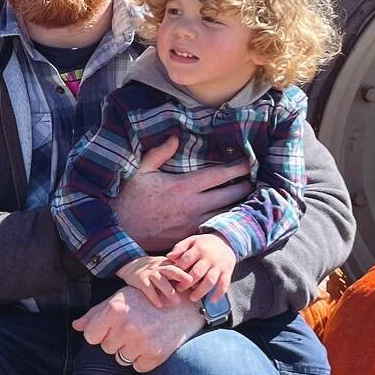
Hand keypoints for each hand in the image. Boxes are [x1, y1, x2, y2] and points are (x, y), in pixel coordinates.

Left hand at [72, 284, 202, 371]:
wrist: (184, 304)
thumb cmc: (147, 300)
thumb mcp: (120, 299)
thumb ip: (96, 313)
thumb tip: (77, 326)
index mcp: (115, 309)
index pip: (91, 336)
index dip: (100, 332)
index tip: (111, 327)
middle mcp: (127, 327)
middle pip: (106, 348)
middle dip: (116, 340)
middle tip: (133, 327)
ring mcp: (141, 342)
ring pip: (121, 359)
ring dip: (129, 350)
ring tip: (143, 334)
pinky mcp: (155, 355)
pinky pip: (138, 367)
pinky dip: (143, 359)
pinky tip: (152, 343)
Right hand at [114, 134, 251, 251]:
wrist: (120, 229)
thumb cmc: (130, 198)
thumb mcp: (141, 171)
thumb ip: (159, 153)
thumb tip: (175, 137)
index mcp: (183, 186)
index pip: (219, 175)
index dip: (237, 168)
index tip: (248, 162)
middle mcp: (192, 206)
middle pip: (230, 195)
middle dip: (245, 186)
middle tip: (253, 180)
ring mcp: (192, 224)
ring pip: (226, 214)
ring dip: (238, 206)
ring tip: (248, 198)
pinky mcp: (189, 237)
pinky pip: (214, 229)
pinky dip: (225, 222)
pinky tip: (231, 216)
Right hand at [117, 254, 195, 308]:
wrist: (130, 265)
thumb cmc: (153, 269)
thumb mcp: (164, 266)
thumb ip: (177, 273)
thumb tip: (196, 285)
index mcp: (167, 263)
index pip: (180, 266)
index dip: (188, 272)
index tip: (198, 280)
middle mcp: (159, 267)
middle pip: (171, 270)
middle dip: (181, 275)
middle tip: (190, 283)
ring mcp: (149, 274)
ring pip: (161, 281)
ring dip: (169, 292)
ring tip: (177, 302)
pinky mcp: (140, 281)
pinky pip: (148, 289)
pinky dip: (154, 297)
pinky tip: (159, 304)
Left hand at [166, 232, 236, 301]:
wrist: (226, 241)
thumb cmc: (204, 243)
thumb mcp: (192, 240)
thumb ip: (180, 248)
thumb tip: (169, 257)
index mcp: (199, 248)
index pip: (186, 260)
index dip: (178, 269)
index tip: (171, 277)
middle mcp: (210, 258)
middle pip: (197, 272)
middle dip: (187, 283)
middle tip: (179, 289)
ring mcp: (219, 266)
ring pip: (210, 280)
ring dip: (201, 291)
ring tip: (192, 298)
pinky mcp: (227, 272)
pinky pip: (224, 284)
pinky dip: (219, 293)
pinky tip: (212, 301)